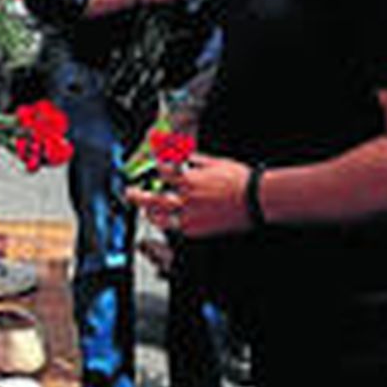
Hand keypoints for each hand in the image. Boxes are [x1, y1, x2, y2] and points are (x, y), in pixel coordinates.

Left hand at [126, 153, 252, 236]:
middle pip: (153, 198)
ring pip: (161, 217)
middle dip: (137, 196)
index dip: (154, 167)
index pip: (161, 171)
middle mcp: (185, 198)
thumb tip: (185, 156)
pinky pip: (177, 228)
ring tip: (147, 212)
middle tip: (130, 193)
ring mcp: (190, 215)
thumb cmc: (240, 180)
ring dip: (151, 213)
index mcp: (188, 178)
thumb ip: (196, 160)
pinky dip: (172, 224)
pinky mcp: (197, 229)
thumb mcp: (215, 162)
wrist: (256, 199)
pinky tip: (170, 222)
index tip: (151, 166)